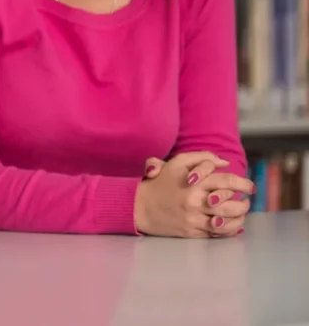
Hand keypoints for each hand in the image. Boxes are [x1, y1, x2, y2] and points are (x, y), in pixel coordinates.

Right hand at [135, 151, 253, 237]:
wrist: (139, 206)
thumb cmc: (159, 182)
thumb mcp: (176, 163)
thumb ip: (201, 157)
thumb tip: (224, 162)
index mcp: (194, 182)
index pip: (227, 182)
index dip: (243, 183)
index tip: (250, 186)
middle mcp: (196, 201)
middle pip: (231, 204)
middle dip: (244, 203)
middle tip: (246, 201)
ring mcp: (194, 218)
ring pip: (227, 221)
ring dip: (240, 217)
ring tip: (241, 213)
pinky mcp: (192, 231)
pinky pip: (218, 233)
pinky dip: (230, 229)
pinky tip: (233, 225)